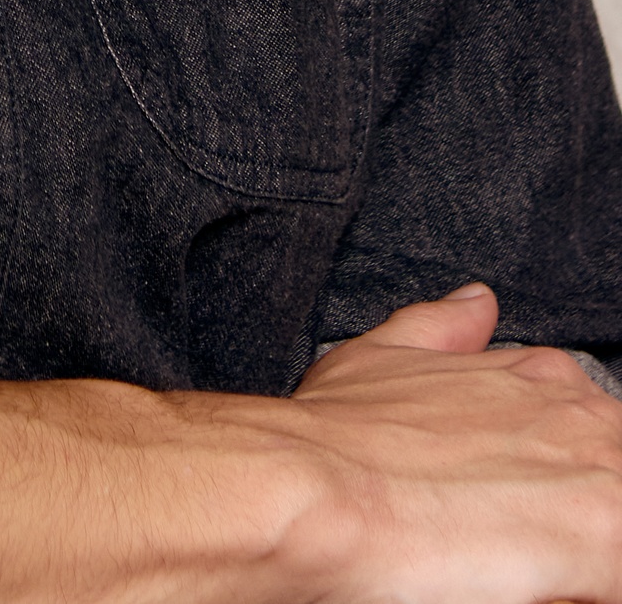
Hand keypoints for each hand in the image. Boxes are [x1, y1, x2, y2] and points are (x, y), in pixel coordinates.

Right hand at [0, 284, 621, 603]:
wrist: (285, 489)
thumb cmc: (312, 441)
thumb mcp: (375, 365)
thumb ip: (436, 335)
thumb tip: (479, 299)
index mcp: (524, 376)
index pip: (578, 411)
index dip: (554, 461)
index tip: (512, 498)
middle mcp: (565, 408)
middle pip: (611, 452)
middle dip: (577, 492)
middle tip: (494, 537)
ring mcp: (589, 470)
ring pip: (618, 498)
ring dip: (582, 530)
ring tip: (507, 557)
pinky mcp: (600, 535)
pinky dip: (589, 578)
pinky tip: (551, 582)